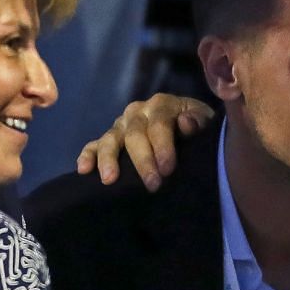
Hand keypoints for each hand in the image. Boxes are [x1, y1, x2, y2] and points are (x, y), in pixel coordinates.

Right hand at [74, 94, 215, 188]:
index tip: (168, 169)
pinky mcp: (111, 138)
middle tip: (152, 184)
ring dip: (109, 159)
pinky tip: (83, 170)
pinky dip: (87, 155)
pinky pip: (94, 144)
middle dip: (143, 160)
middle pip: (135, 134)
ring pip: (111, 138)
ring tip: (110, 180)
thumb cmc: (198, 128)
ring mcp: (121, 125)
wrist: (189, 127)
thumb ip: (199, 123)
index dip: (163, 146)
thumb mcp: (206, 124)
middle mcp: (138, 111)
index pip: (159, 123)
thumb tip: (185, 122)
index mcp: (162, 104)